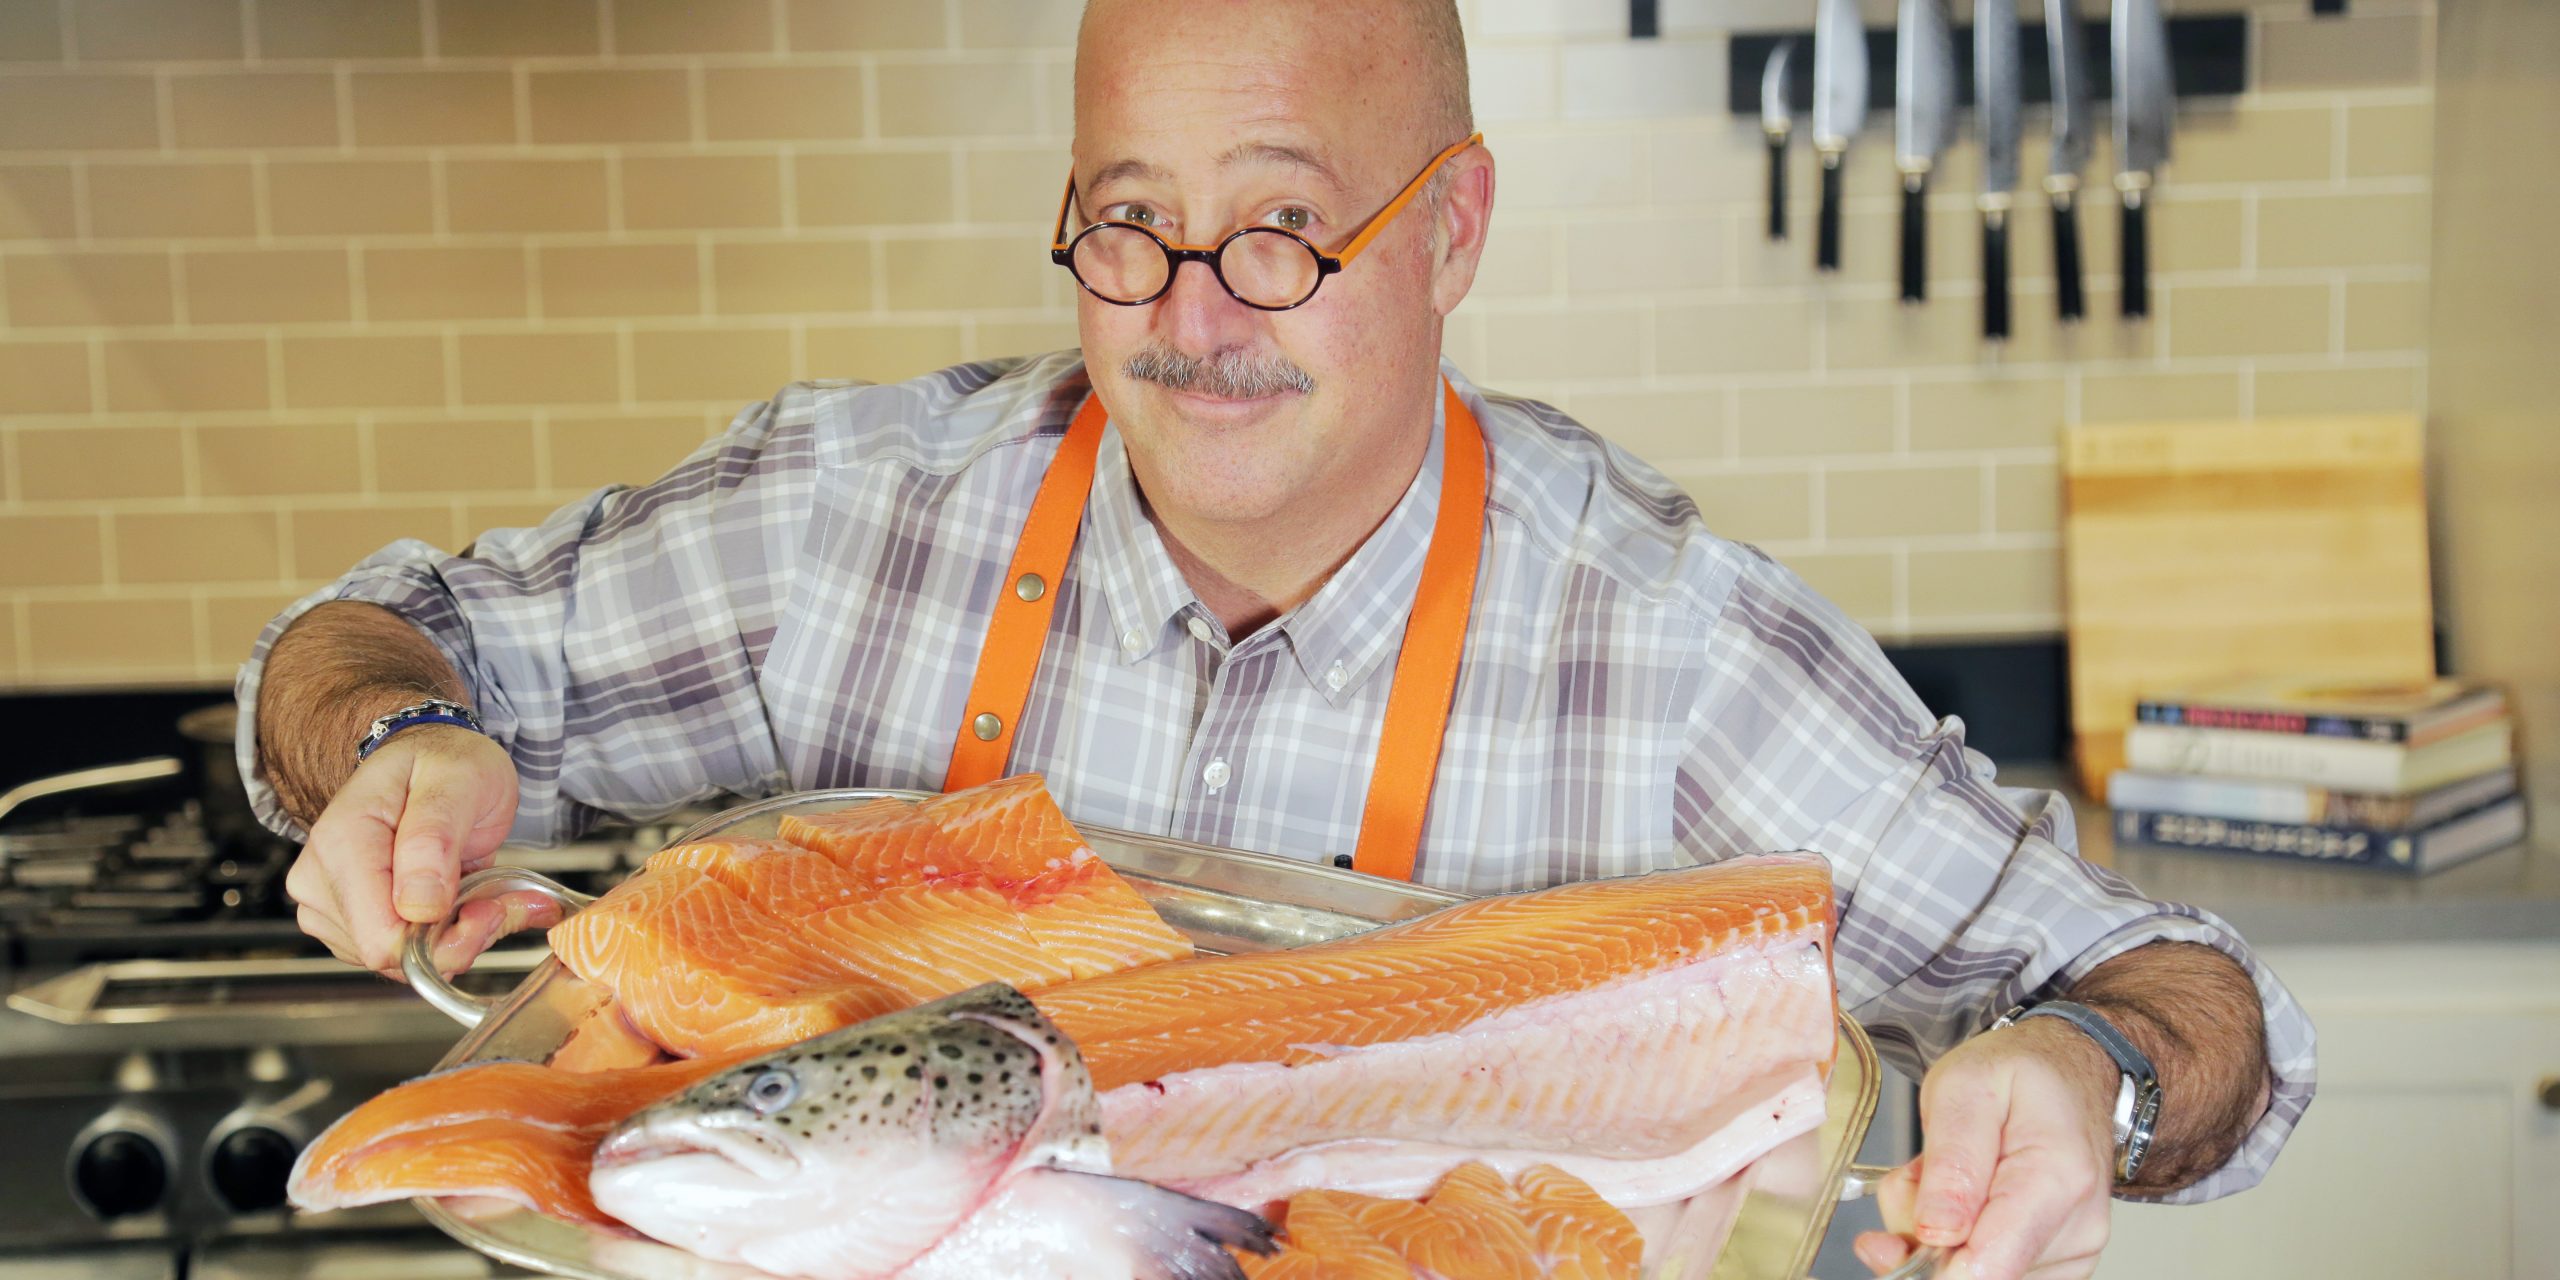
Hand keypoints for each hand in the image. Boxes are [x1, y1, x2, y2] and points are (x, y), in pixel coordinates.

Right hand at [282, 725, 545, 979]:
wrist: (430, 758)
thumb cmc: (443, 761)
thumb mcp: (457, 780)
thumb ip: (434, 839)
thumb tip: (419, 907)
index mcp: (342, 841)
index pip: (380, 939)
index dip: (444, 940)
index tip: (489, 908)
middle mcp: (322, 879)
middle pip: (391, 956)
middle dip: (458, 937)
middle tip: (497, 898)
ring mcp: (329, 904)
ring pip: (400, 961)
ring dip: (457, 936)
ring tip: (481, 890)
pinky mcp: (346, 921)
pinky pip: (402, 954)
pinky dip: (445, 936)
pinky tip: (464, 901)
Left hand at [1854, 1018, 2120, 1279]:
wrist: (2065, 1073)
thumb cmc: (2018, 1073)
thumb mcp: (1962, 1088)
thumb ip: (1950, 1163)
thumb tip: (1937, 1232)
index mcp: (2056, 1179)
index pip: (1989, 1268)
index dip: (1926, 1263)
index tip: (1885, 1241)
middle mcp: (2078, 1226)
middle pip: (1973, 1274)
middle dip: (1923, 1236)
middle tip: (1918, 1178)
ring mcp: (2074, 1249)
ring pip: (1975, 1275)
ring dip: (1938, 1237)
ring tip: (1948, 1177)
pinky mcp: (2061, 1262)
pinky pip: (1989, 1271)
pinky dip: (1959, 1244)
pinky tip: (1962, 1202)